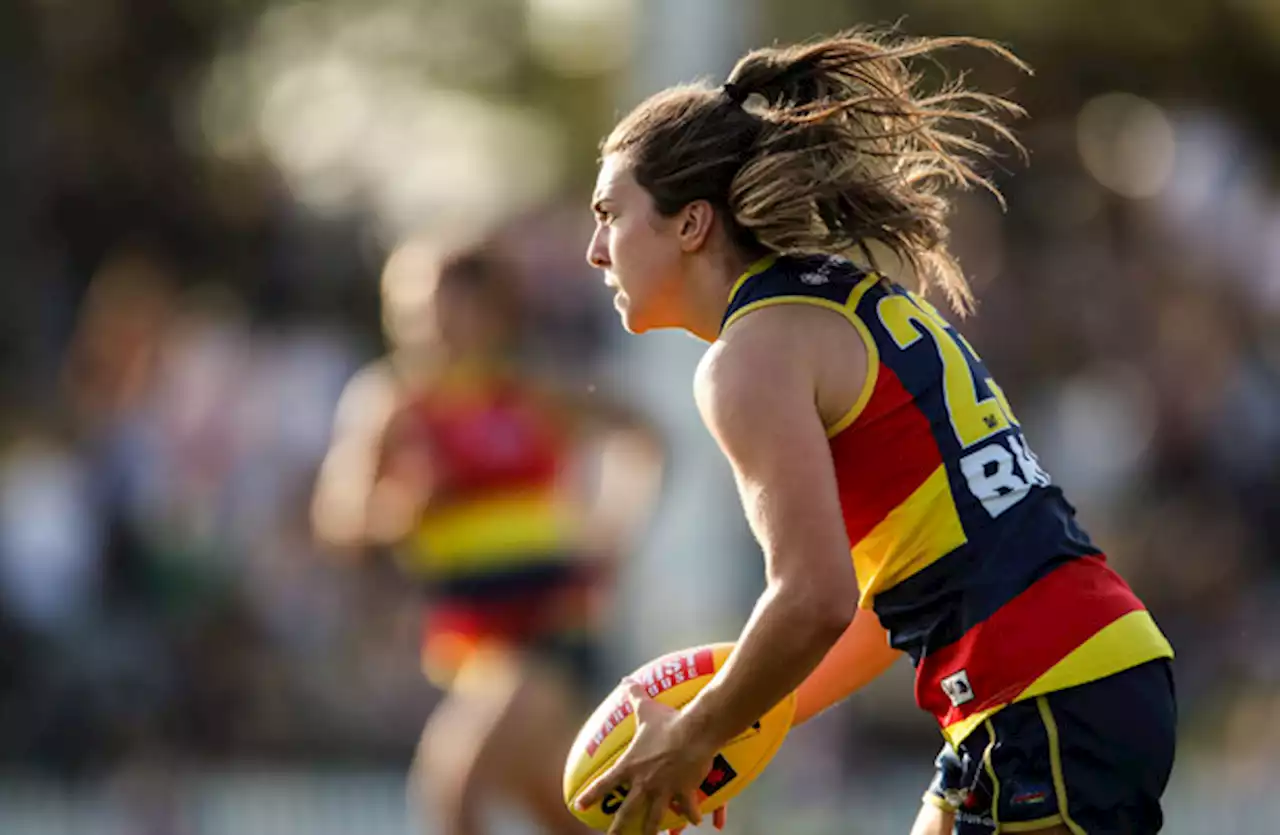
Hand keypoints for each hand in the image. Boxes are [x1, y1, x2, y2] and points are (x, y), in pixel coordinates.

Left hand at [575, 680, 718, 834]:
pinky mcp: (684, 793)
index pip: (605, 783)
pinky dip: (691, 815)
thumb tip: (627, 680)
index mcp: (631, 766)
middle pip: (627, 812)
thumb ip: (635, 696)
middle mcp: (644, 783)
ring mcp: (663, 790)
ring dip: (651, 831)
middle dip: (618, 829)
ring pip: (655, 819)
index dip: (591, 794)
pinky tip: (695, 821)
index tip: (579, 805)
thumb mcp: (647, 709)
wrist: (693, 731)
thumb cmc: (668, 720)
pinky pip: (687, 809)